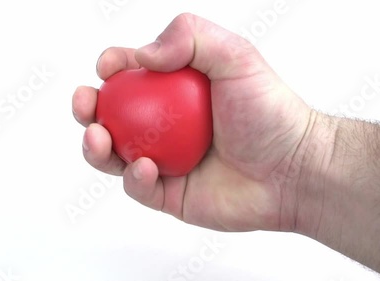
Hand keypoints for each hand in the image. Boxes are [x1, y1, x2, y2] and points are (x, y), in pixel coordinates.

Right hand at [72, 13, 312, 231]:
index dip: (112, 67)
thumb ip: (191, 38)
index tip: (107, 66)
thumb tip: (143, 56)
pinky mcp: (168, 193)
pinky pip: (138, 186)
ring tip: (98, 136)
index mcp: (175, 90)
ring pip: (114, 153)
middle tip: (85, 103)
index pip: (132, 74)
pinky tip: (145, 167)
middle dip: (88, 108)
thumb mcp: (236, 57)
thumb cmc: (269, 112)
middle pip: (113, 115)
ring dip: (96, 146)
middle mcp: (164, 124)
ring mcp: (163, 159)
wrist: (294, 170)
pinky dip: (134, 177)